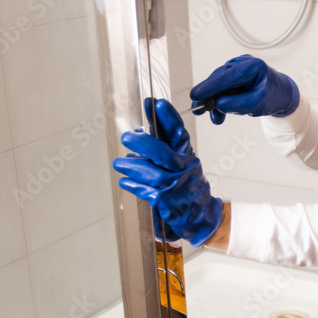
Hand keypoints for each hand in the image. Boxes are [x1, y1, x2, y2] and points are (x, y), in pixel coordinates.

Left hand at [114, 99, 222, 246]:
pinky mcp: (166, 202)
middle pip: (163, 154)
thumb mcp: (181, 161)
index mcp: (187, 155)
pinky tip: (125, 181)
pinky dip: (133, 185)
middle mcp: (183, 169)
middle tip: (126, 137)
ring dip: (132, 166)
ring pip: (151, 174)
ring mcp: (175, 187)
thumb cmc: (186, 183)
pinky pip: (146, 191)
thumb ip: (163, 146)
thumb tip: (139, 131)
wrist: (199, 214)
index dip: (168, 117)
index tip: (156, 103)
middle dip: (143, 143)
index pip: (178, 133)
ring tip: (119, 163)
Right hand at [189, 54, 299, 124]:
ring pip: (219, 84)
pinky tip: (218, 112)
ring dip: (214, 101)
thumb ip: (239, 104)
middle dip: (209, 96)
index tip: (195, 96)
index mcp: (253, 67)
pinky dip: (219, 99)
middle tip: (199, 110)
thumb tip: (218, 104)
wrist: (281, 94)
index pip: (227, 77)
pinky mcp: (234, 73)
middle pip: (219, 79)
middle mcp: (243, 63)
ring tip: (216, 118)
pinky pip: (222, 86)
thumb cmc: (273, 97)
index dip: (209, 86)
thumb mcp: (258, 104)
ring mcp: (238, 67)